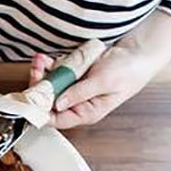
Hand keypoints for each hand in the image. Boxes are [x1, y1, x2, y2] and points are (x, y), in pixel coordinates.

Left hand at [29, 26, 170, 129]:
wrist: (139, 51)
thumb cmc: (128, 71)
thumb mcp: (104, 82)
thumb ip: (79, 93)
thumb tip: (57, 104)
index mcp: (86, 113)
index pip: (57, 119)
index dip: (41, 110)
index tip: (31, 98)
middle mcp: (77, 104)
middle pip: (49, 102)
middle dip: (39, 87)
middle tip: (35, 71)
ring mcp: (74, 89)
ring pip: (50, 86)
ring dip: (42, 73)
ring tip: (39, 61)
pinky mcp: (74, 75)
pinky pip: (56, 73)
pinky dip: (49, 65)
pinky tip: (44, 58)